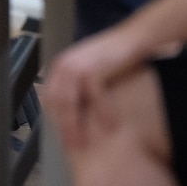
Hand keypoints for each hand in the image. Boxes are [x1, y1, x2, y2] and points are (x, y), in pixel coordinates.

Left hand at [40, 29, 151, 151]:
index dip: (56, 119)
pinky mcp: (94, 68)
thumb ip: (79, 87)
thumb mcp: (91, 69)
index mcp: (60, 67)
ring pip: (70, 103)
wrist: (136, 38)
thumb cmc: (117, 57)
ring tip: (87, 143)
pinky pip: (94, 97)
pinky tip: (112, 126)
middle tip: (74, 147)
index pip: (50, 99)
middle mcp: (63, 65)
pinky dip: (103, 112)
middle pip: (57, 104)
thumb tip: (75, 113)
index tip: (65, 137)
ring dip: (77, 126)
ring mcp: (77, 66)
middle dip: (64, 127)